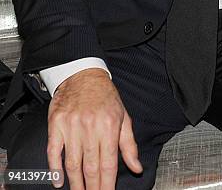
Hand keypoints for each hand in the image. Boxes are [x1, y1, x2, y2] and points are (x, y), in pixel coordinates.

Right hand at [47, 69, 142, 189]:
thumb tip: (137, 167)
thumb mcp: (123, 116)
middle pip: (90, 166)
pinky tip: (59, 182)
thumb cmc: (105, 96)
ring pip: (72, 163)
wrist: (83, 75)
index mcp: (109, 125)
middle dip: (92, 187)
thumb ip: (129, 144)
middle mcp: (90, 127)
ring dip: (76, 183)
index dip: (107, 183)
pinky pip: (54, 152)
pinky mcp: (56, 125)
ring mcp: (71, 126)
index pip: (108, 162)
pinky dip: (55, 169)